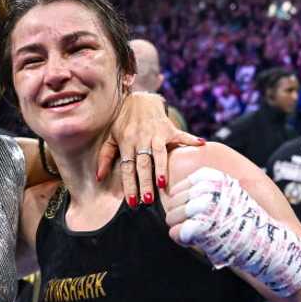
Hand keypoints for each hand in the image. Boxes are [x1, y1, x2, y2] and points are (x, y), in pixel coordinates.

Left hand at [97, 92, 203, 207]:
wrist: (139, 99)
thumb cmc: (124, 122)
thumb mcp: (111, 137)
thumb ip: (105, 157)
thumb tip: (99, 177)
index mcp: (126, 142)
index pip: (127, 167)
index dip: (130, 185)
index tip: (133, 202)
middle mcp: (141, 138)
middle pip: (143, 163)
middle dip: (145, 182)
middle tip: (147, 200)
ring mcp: (156, 133)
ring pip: (159, 153)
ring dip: (162, 167)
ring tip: (163, 184)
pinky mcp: (169, 128)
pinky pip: (181, 135)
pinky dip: (191, 139)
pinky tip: (201, 145)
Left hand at [164, 167, 300, 296]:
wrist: (269, 243)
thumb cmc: (251, 222)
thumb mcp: (233, 194)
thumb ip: (212, 189)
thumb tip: (180, 191)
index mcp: (214, 178)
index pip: (180, 187)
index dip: (182, 202)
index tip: (194, 212)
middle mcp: (207, 190)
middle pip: (173, 201)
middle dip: (179, 215)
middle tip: (194, 226)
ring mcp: (202, 208)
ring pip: (171, 216)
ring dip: (179, 227)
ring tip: (196, 234)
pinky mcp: (199, 227)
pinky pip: (175, 232)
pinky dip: (182, 240)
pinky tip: (195, 242)